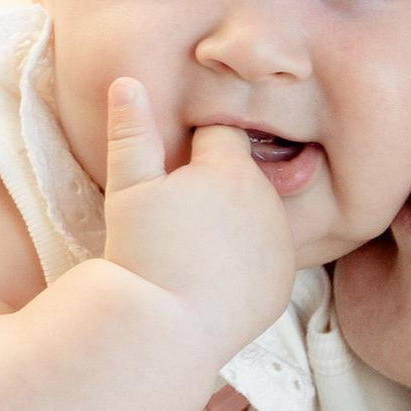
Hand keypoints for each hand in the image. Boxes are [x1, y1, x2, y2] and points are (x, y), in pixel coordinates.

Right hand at [97, 79, 295, 371]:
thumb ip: (131, 131)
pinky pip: (267, 259)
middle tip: (180, 218)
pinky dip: (248, 263)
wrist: (163, 330)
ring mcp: (281, 246)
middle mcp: (268, 202)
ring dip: (236, 222)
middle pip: (243, 176)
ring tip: (196, 249)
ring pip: (258, 216)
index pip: (219, 135)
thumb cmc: (141, 253)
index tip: (171, 177)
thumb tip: (127, 80)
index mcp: (233, 169)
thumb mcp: (128, 188)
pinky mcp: (283, 285)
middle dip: (217, 185)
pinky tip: (215, 277)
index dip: (192, 151)